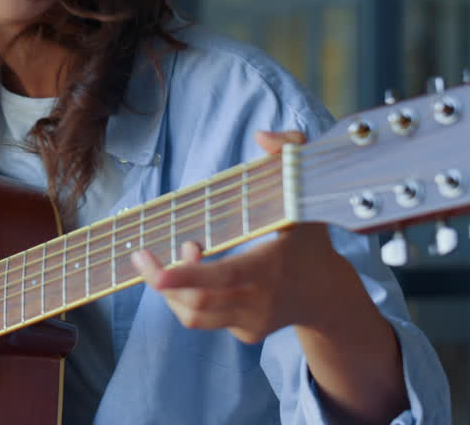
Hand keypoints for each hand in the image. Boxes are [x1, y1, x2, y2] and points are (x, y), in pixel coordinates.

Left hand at [131, 130, 357, 343]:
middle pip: (196, 303)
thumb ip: (290, 153)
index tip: (156, 270)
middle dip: (161, 280)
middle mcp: (259, 300)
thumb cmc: (310, 237)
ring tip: (183, 253)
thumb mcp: (308, 192)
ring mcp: (251, 321)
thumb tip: (261, 135)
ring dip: (173, 288)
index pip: (223, 276)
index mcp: (270, 266)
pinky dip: (188, 296)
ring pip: (194, 316)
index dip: (186, 275)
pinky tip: (201, 272)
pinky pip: (203, 319)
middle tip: (143, 256)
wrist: (327, 294)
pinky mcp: (245, 333)